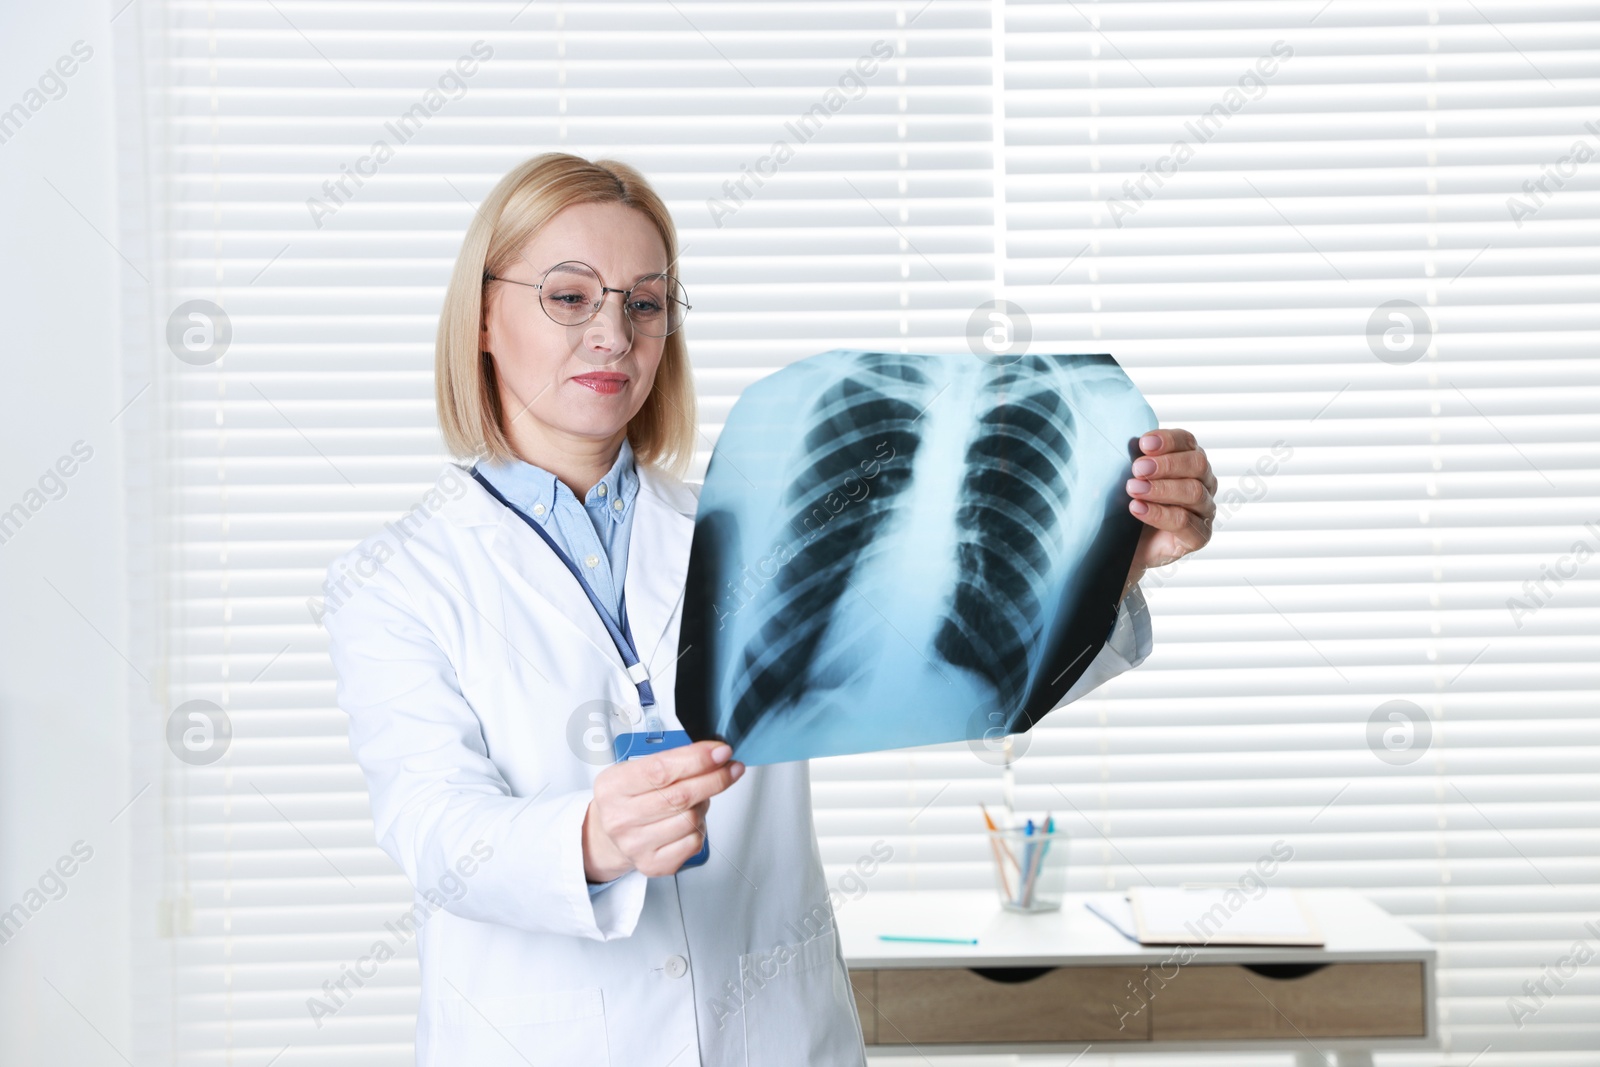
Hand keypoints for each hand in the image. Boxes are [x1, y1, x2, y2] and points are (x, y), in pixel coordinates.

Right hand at [582, 740, 744, 880]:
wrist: (608, 835)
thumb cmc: (627, 798)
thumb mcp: (634, 768)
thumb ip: (670, 758)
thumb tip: (712, 753)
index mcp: (613, 787)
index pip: (661, 770)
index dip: (697, 759)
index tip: (721, 752)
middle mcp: (620, 818)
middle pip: (681, 796)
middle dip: (715, 778)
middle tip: (731, 768)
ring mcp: (635, 844)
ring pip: (692, 819)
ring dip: (704, 803)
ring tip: (697, 797)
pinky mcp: (652, 864)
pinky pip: (694, 842)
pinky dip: (701, 827)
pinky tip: (690, 819)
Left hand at [1122, 429, 1215, 596]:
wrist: (1126, 546)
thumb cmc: (1130, 505)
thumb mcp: (1130, 478)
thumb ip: (1136, 460)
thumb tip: (1128, 443)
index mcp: (1190, 460)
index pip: (1187, 442)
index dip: (1168, 440)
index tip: (1143, 443)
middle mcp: (1204, 482)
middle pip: (1197, 464)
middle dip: (1165, 464)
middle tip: (1137, 469)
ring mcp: (1204, 510)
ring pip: (1193, 492)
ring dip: (1161, 489)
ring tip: (1133, 489)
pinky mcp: (1199, 536)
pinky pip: (1185, 522)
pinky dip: (1159, 514)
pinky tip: (1137, 509)